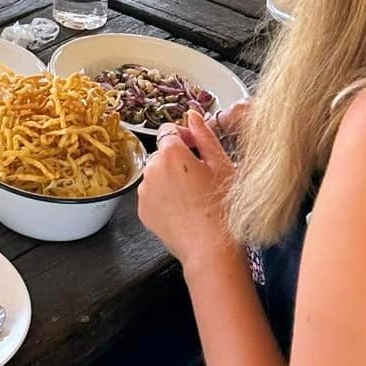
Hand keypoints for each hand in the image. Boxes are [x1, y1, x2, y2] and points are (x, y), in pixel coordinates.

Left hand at [138, 108, 240, 272]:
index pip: (170, 130)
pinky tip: (184, 209)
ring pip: (157, 174)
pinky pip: (152, 194)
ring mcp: (144, 191)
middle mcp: (151, 169)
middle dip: (179, 160)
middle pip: (163, 153)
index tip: (198, 149)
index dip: (186, 137)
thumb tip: (193, 114)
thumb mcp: (221, 166)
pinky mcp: (142, 211)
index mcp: (171, 154)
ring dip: (171, 179)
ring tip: (194, 197)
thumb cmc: (223, 210)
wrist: (212, 251)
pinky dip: (165, 197)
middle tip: (202, 177)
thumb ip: (204, 136)